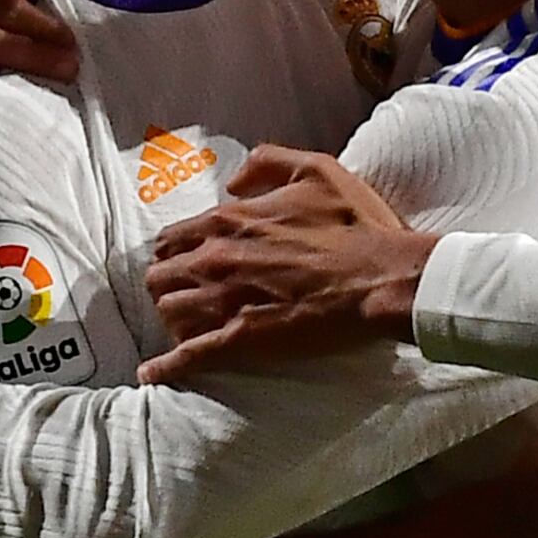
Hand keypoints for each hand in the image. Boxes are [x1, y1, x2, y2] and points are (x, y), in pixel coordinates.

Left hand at [138, 146, 430, 384]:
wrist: (384, 278)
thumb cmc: (357, 225)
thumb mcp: (316, 170)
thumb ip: (267, 162)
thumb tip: (233, 182)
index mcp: (230, 220)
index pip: (174, 238)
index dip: (176, 251)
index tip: (185, 261)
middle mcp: (216, 258)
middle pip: (161, 277)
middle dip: (169, 285)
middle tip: (186, 294)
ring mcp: (225, 301)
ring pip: (169, 313)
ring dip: (174, 319)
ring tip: (187, 327)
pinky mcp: (241, 339)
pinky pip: (189, 356)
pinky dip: (166, 366)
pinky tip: (152, 374)